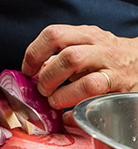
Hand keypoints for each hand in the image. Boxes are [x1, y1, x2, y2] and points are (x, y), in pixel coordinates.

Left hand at [21, 24, 137, 125]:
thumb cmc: (108, 57)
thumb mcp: (85, 48)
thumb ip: (60, 57)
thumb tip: (36, 70)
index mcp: (86, 34)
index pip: (53, 34)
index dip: (35, 53)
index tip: (28, 70)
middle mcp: (100, 47)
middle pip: (68, 56)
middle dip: (48, 76)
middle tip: (42, 89)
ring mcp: (113, 68)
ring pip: (85, 79)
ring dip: (62, 93)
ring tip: (54, 100)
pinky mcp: (121, 88)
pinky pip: (95, 98)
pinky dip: (76, 108)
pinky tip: (69, 114)